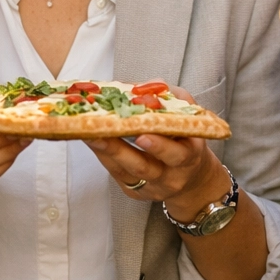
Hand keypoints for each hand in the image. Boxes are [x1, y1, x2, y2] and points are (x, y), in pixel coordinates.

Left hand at [84, 88, 224, 220]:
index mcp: (190, 156)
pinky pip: (116, 174)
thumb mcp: (188, 116)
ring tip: (88, 133)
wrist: (191, 178)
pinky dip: (103, 155)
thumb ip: (170, 99)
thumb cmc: (186, 138)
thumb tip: (140, 88)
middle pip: (145, 167)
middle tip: (102, 132)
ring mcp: (151, 187)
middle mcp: (171, 176)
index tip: (142, 135)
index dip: (159, 146)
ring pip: (125, 171)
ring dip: (105, 151)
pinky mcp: (134, 191)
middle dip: (121, 150)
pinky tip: (92, 139)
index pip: (176, 154)